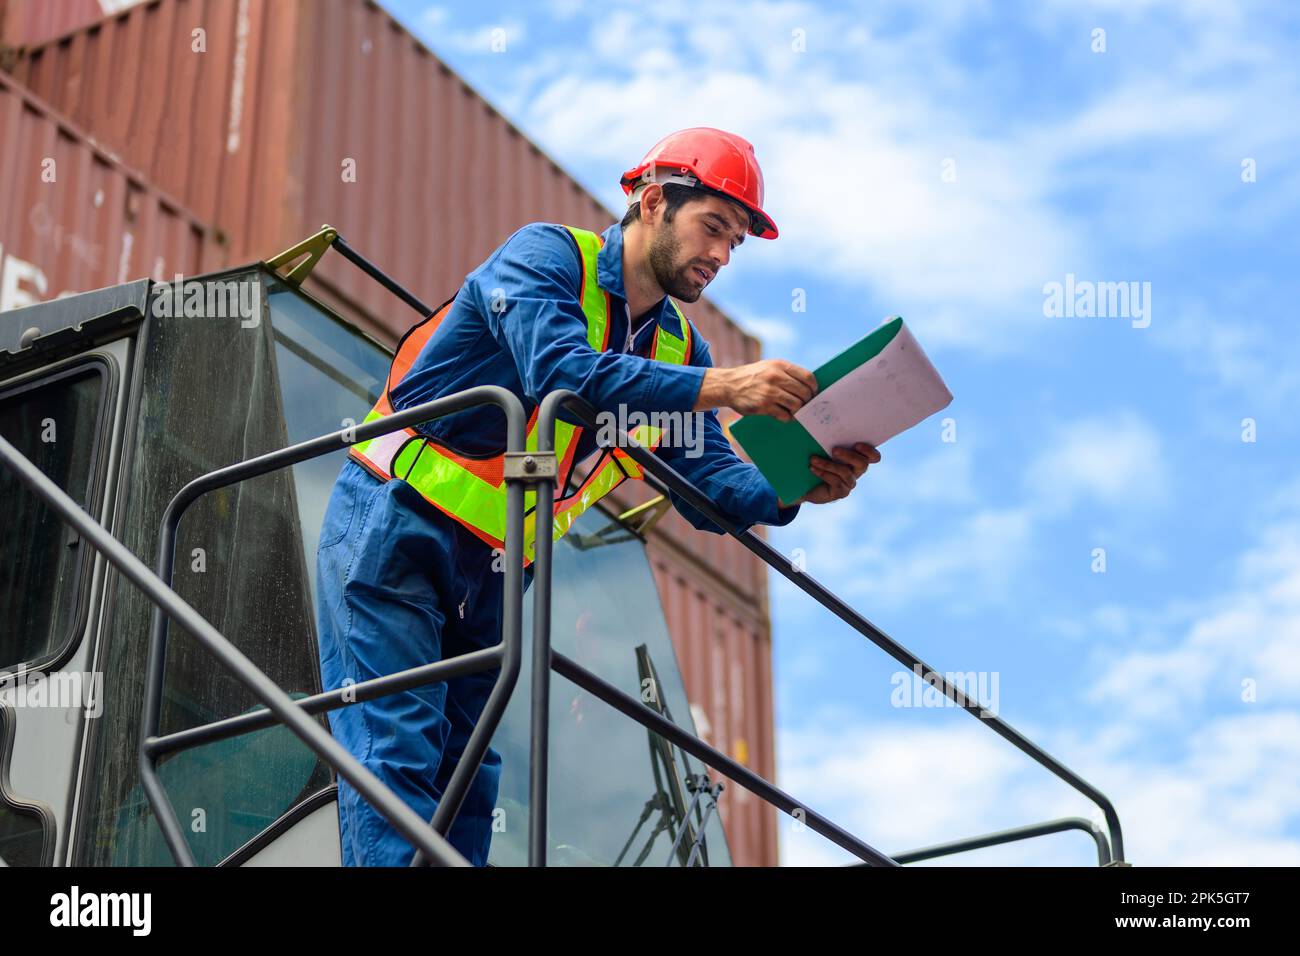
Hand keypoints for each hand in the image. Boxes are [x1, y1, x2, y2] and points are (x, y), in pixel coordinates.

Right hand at [695, 359, 817, 421]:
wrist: (729, 385)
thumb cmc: (752, 377)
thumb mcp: (769, 367)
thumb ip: (787, 373)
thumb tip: (809, 386)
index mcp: (779, 365)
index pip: (807, 377)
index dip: (814, 387)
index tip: (813, 393)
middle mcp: (776, 377)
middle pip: (804, 392)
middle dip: (807, 401)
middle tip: (805, 405)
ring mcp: (770, 392)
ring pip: (796, 405)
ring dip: (798, 410)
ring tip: (794, 410)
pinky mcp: (763, 406)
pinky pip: (785, 415)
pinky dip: (787, 417)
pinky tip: (783, 415)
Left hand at [778, 442, 879, 506]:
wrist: (805, 483)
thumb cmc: (816, 459)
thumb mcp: (822, 446)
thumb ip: (828, 435)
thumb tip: (823, 412)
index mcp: (857, 458)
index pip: (874, 456)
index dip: (870, 451)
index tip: (857, 443)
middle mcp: (856, 471)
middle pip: (863, 464)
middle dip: (849, 456)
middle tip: (834, 450)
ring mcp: (849, 483)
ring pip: (846, 473)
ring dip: (828, 464)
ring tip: (813, 459)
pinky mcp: (840, 492)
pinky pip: (836, 482)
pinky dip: (823, 473)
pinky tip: (812, 468)